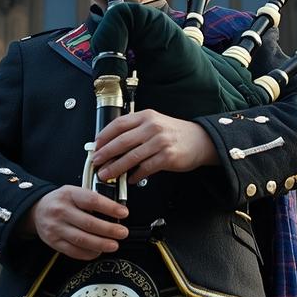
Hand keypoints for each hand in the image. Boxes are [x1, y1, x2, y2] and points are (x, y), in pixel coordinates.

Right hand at [27, 185, 128, 260]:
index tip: (123, 213)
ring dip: (101, 244)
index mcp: (68, 194)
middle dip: (109, 230)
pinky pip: (74, 251)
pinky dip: (88, 253)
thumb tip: (115, 211)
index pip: (92, 200)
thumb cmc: (61, 201)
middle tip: (122, 233)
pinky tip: (98, 251)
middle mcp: (61, 211)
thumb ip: (91, 199)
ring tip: (114, 245)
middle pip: (88, 223)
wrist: (37, 210)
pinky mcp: (54, 242)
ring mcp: (56, 228)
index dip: (109, 208)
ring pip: (81, 239)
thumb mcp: (74, 191)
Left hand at [91, 109, 219, 183]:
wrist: (201, 140)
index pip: (119, 124)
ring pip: (131, 157)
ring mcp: (160, 142)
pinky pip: (145, 169)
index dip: (104, 136)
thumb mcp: (154, 123)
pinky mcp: (167, 157)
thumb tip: (111, 145)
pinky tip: (129, 179)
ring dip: (116, 168)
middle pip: (122, 141)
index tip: (95, 146)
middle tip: (96, 162)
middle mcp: (152, 127)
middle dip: (105, 154)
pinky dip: (135, 175)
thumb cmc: (174, 133)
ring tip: (106, 174)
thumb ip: (135, 130)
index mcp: (146, 116)